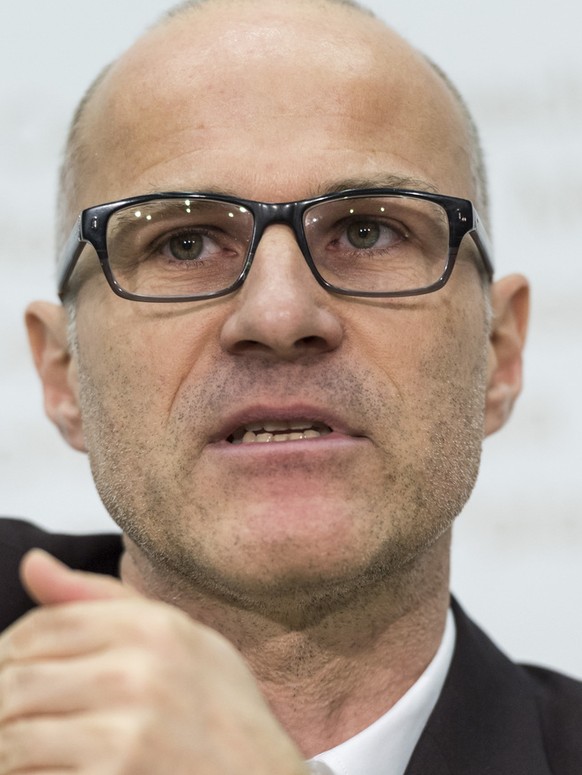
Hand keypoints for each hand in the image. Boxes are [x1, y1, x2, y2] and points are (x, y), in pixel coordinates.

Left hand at [0, 550, 307, 773]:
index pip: (45, 625)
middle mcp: (139, 673)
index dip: (10, 648)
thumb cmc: (218, 706)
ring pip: (16, 736)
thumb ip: (100, 598)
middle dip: (2, 701)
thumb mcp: (177, 635)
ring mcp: (128, 733)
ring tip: (21, 748)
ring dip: (7, 747)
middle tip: (10, 714)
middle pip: (19, 679)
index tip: (11, 668)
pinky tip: (45, 769)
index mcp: (153, 627)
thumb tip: (32, 562)